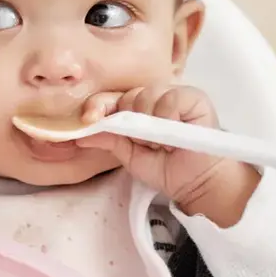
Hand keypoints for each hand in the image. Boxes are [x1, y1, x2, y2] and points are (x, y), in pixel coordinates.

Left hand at [77, 85, 259, 226]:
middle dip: (129, 120)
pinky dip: (167, 116)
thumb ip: (109, 140)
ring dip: (149, 124)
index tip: (88, 118)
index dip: (99, 106)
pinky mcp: (194, 97)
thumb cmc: (166, 168)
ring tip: (161, 143)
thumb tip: (80, 134)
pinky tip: (173, 131)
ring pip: (146, 95)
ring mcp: (174, 95)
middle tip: (143, 143)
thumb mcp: (130, 156)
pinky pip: (169, 98)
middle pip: (128, 95)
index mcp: (137, 109)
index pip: (112, 98)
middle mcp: (154, 98)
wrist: (196, 182)